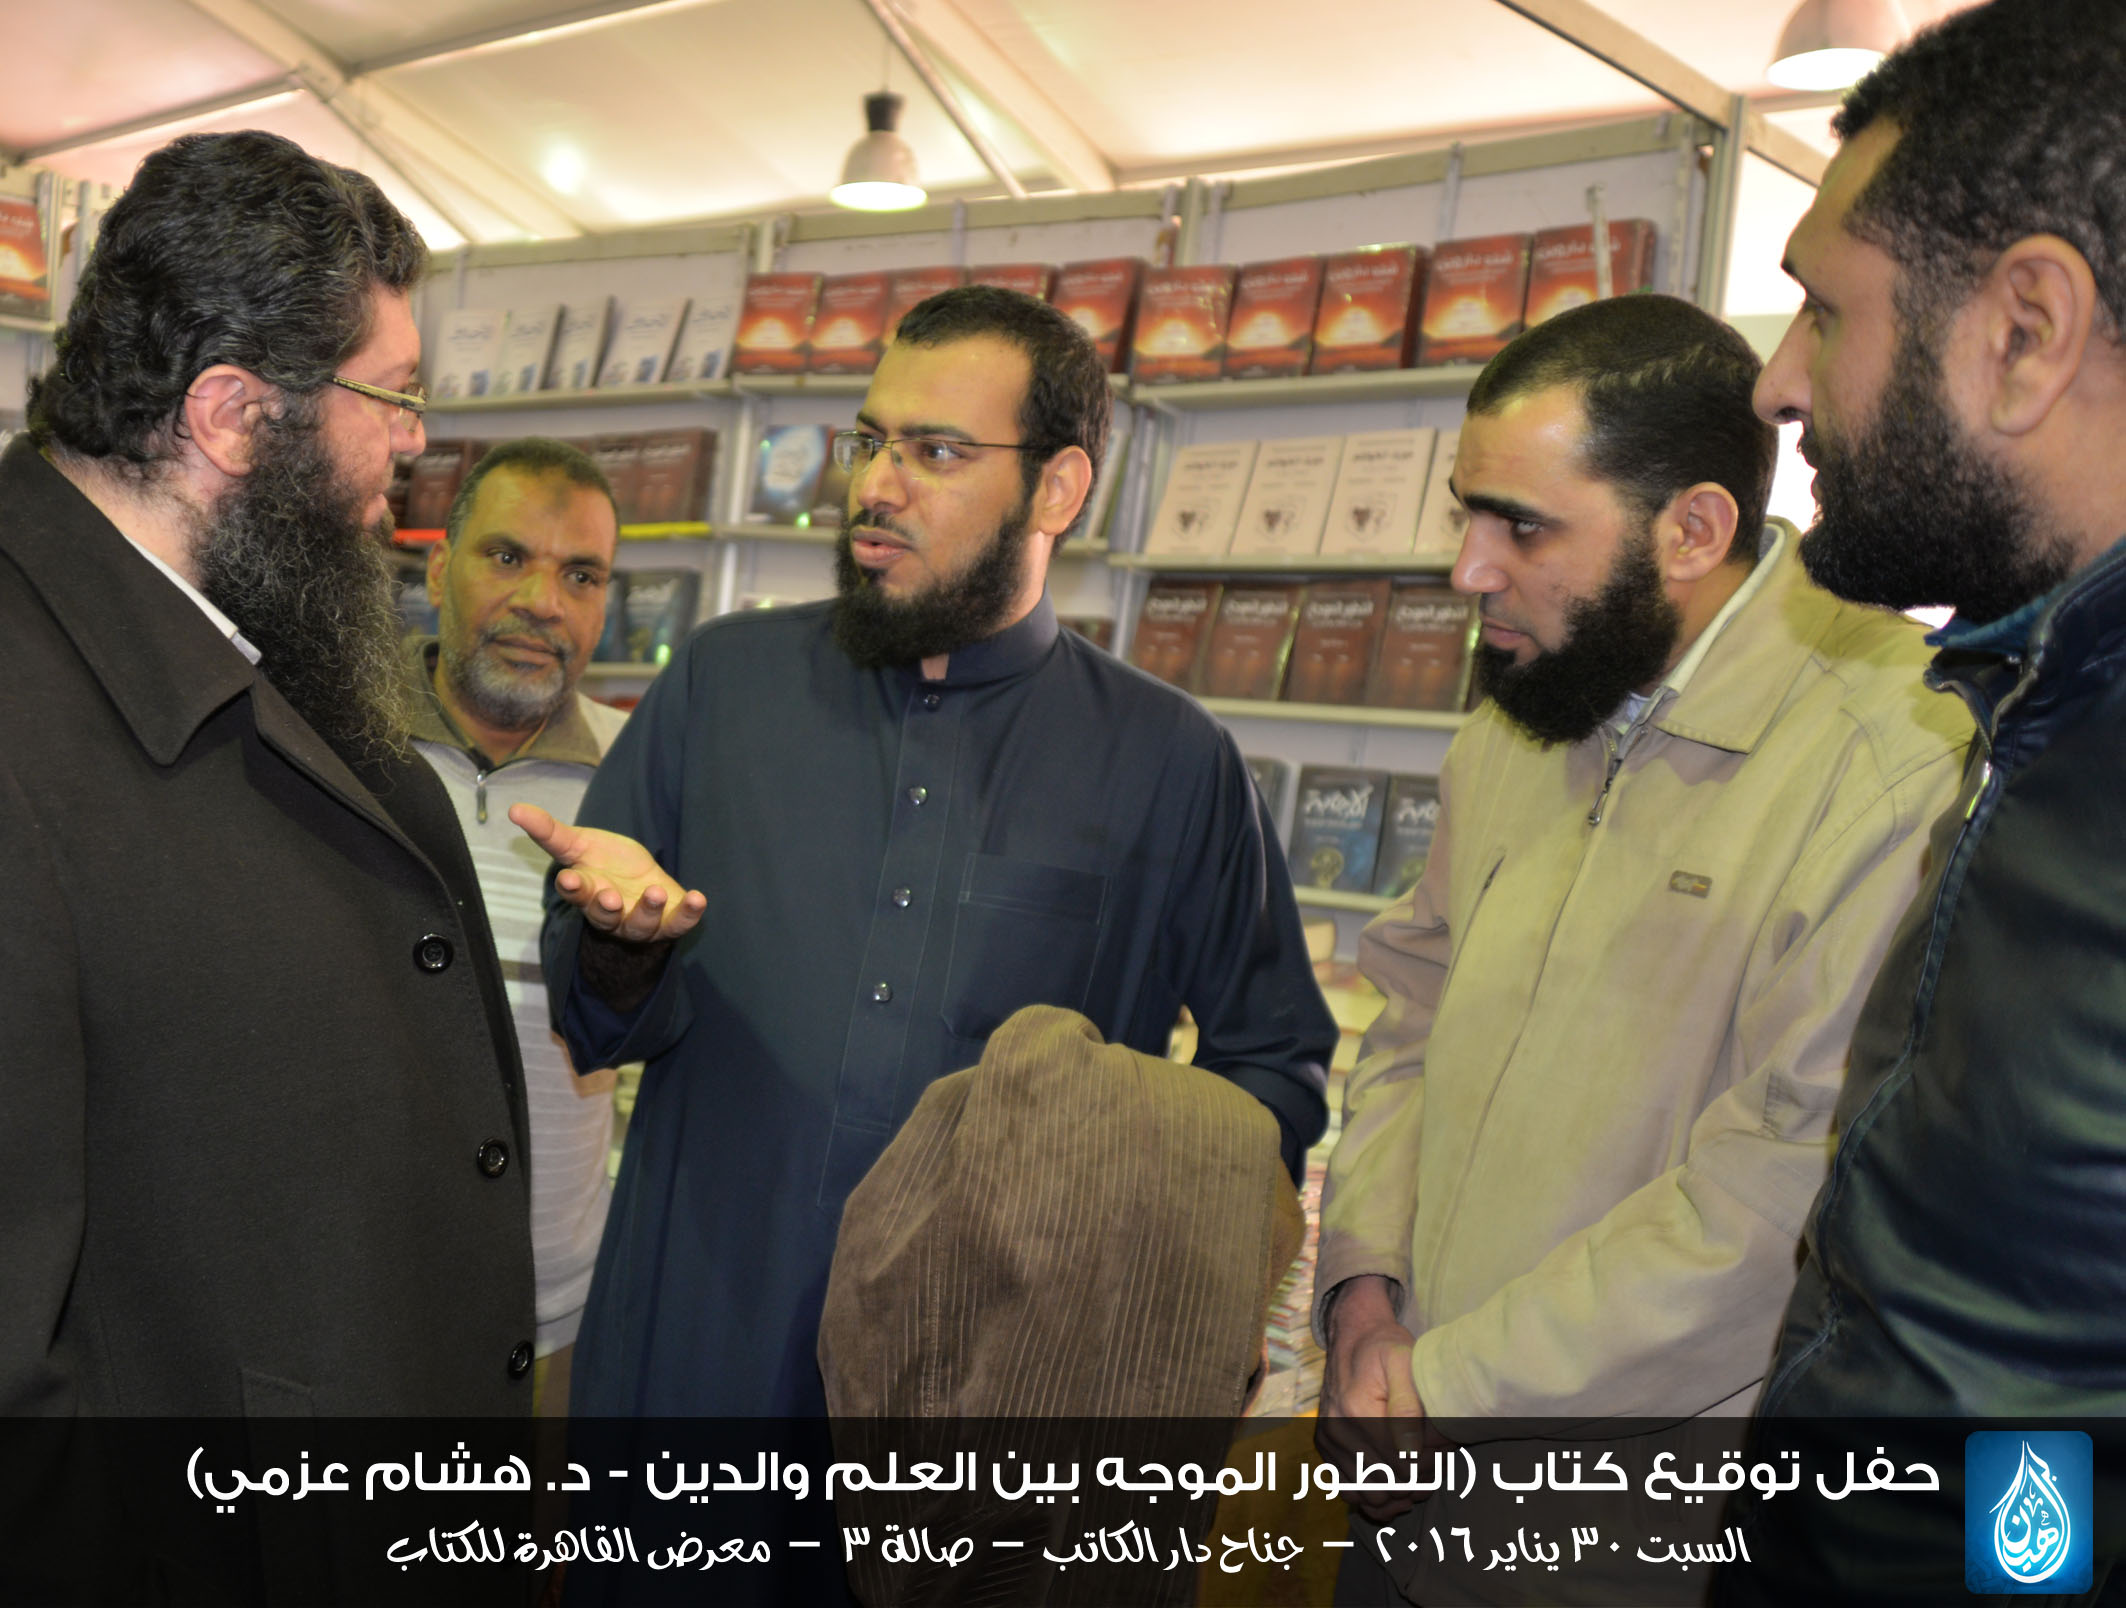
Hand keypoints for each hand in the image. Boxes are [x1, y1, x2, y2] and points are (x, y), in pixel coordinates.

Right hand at [510, 803, 706, 943]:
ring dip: (648, 910)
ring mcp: (640, 921)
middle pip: (604, 916)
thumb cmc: (604, 864)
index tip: (568, 879)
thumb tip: (513, 808)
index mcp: (586, 891)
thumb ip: (549, 831)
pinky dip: (689, 914)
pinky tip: (699, 899)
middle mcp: (611, 912)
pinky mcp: (670, 921)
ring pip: (640, 924)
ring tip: (655, 893)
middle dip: (606, 907)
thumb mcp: (578, 844)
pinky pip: (680, 923)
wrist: (640, 883)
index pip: (575, 892)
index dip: (572, 887)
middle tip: (609, 897)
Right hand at [1315, 1275, 1425, 1522]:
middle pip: (1385, 1485)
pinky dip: (1374, 1495)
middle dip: (1416, 1482)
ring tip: (1418, 1475)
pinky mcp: (1325, 1448)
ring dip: (1397, 1493)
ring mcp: (1328, 1441)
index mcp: (1357, 1410)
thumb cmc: (1384, 1346)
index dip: (1427, 1468)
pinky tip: (1395, 1484)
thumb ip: (1409, 1404)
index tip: (1442, 1454)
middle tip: (1435, 1465)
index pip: (1399, 1465)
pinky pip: (1348, 1490)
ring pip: (1368, 1495)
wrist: (1352, 1335)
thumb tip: (1412, 1449)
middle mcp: (1337, 1430)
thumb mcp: (1403, 1361)